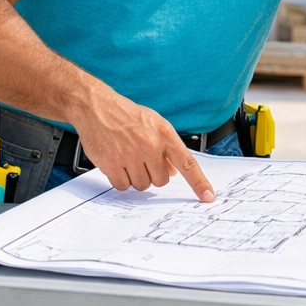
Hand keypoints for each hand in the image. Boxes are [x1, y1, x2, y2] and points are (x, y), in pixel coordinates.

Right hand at [69, 87, 215, 201]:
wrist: (98, 108)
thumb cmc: (127, 115)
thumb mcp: (155, 124)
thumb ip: (167, 148)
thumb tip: (175, 171)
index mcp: (165, 135)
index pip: (188, 163)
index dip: (199, 183)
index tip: (208, 197)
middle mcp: (150, 145)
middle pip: (161, 181)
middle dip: (153, 175)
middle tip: (142, 160)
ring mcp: (130, 156)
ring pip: (142, 185)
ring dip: (136, 178)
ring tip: (128, 159)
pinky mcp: (112, 164)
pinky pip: (123, 186)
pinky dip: (121, 179)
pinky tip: (118, 164)